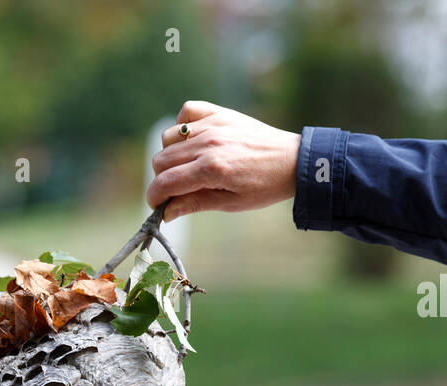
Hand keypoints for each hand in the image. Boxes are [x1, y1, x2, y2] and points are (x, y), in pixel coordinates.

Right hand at [147, 101, 301, 221]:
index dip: (154, 197)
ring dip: (170, 155)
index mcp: (211, 169)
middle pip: (161, 160)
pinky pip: (187, 112)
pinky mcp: (220, 113)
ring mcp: (213, 125)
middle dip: (162, 179)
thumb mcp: (230, 203)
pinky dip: (183, 125)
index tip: (157, 205)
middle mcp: (208, 143)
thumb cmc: (264, 186)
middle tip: (176, 189)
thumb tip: (166, 213)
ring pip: (168, 138)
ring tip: (187, 165)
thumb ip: (194, 204)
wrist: (292, 161)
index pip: (165, 182)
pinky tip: (192, 140)